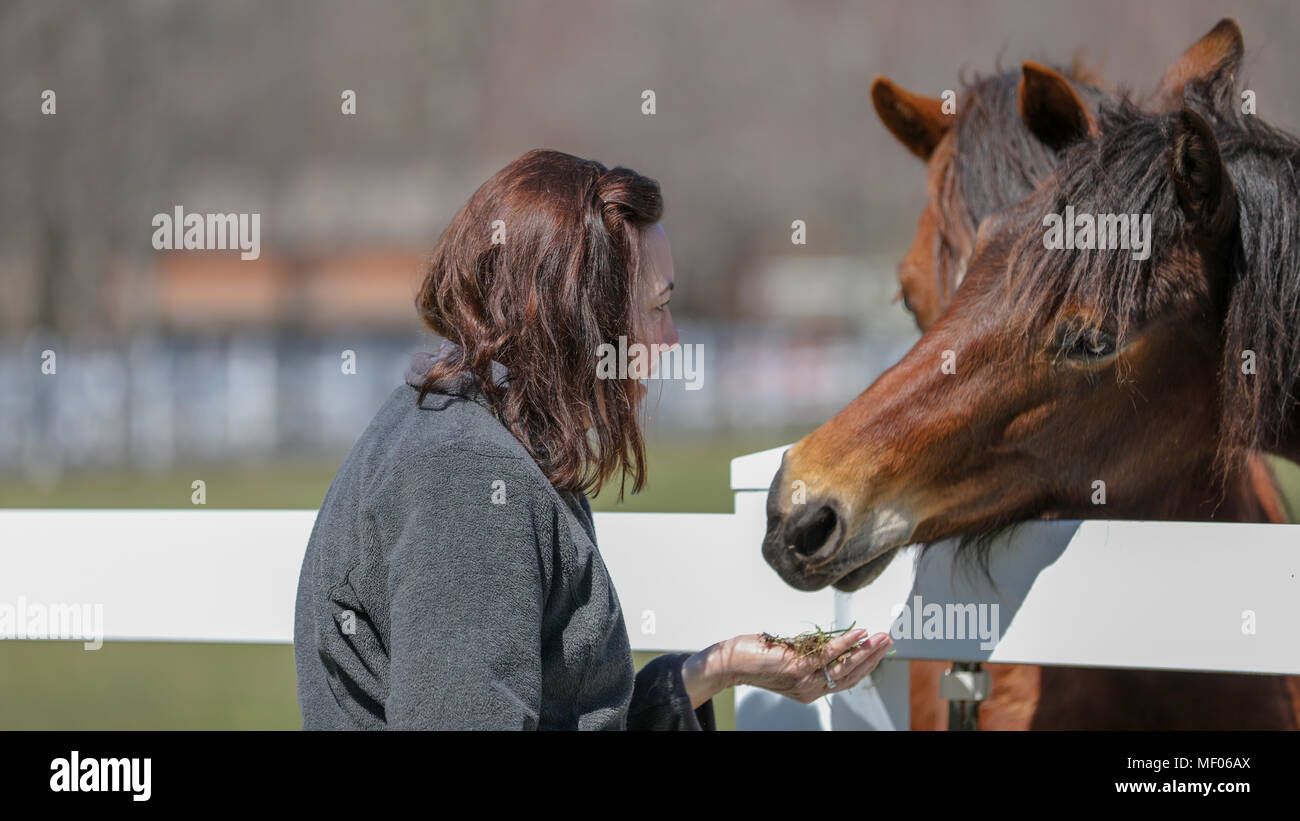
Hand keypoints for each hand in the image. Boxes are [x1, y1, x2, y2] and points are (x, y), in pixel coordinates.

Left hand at [724, 628, 892, 703]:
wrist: (731, 663)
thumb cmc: (757, 658)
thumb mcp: (790, 659)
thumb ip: (811, 656)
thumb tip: (832, 642)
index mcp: (810, 690)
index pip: (847, 680)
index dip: (866, 665)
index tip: (879, 649)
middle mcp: (811, 689)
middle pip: (851, 675)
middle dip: (873, 657)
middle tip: (888, 640)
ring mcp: (805, 680)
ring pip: (845, 666)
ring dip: (866, 651)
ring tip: (880, 637)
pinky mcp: (797, 667)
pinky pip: (829, 655)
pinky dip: (847, 643)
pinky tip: (859, 633)